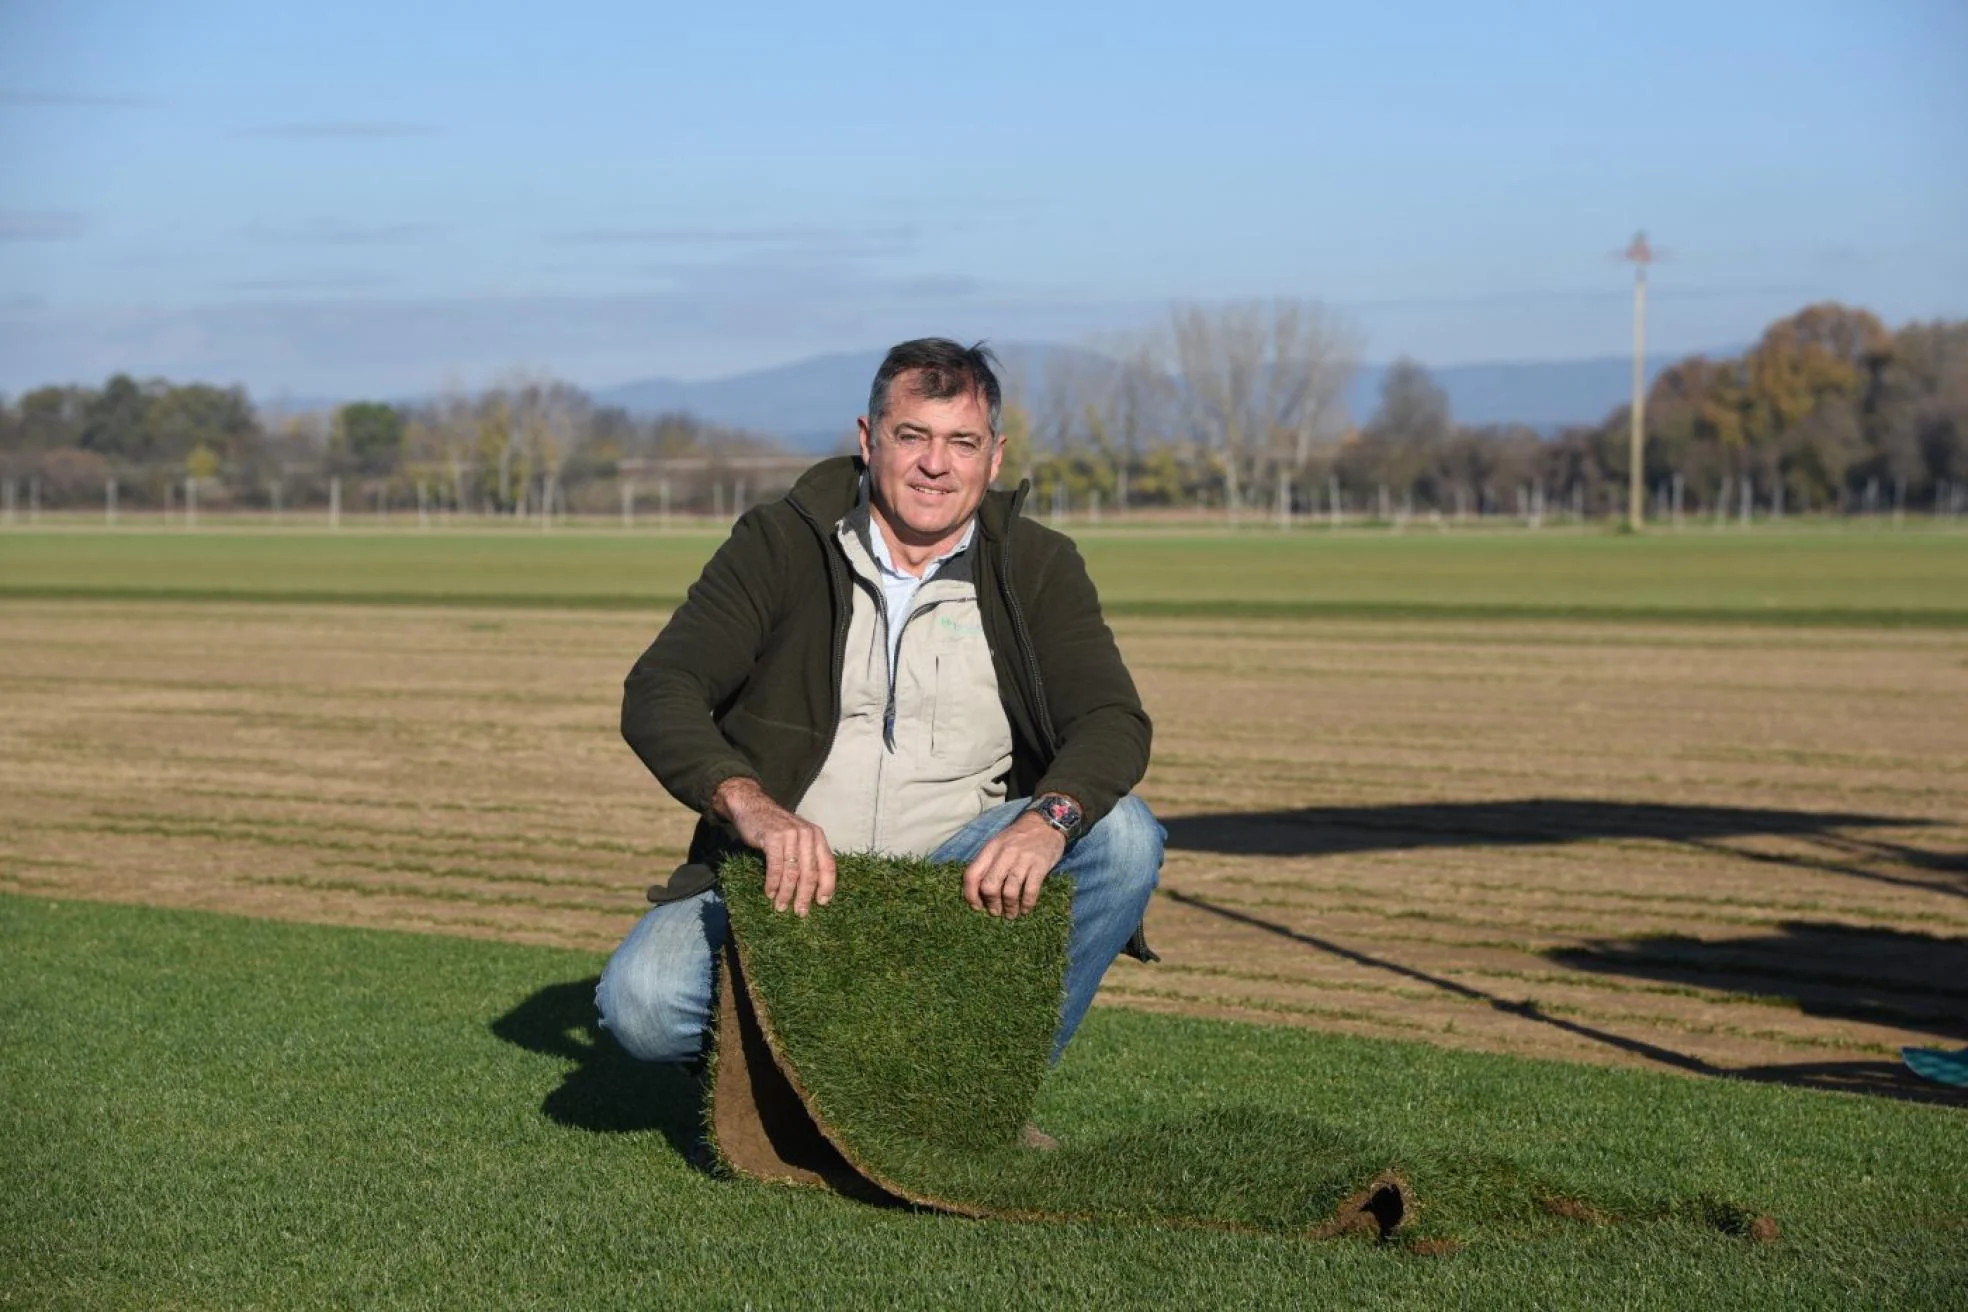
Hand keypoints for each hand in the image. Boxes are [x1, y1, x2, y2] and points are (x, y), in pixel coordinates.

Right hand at [712, 777, 836, 915]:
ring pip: (793, 872)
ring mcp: (790, 835)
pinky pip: (776, 867)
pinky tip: (770, 893)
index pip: (828, 864)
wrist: (752, 806)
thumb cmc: (775, 828)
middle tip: (800, 912)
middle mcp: (807, 834)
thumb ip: (806, 855)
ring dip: (787, 893)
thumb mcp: (797, 837)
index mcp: (817, 836)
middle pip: (811, 872)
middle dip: (806, 895)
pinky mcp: (773, 838)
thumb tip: (812, 888)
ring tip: (781, 907)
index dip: (827, 885)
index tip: (822, 903)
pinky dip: (773, 883)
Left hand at [963, 813, 1066, 918]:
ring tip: (1011, 915)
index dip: (970, 894)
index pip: (972, 874)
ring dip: (1010, 908)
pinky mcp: (1040, 866)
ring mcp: (1022, 860)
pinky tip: (1026, 910)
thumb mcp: (999, 843)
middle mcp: (1004, 854)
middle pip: (989, 886)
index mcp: (991, 849)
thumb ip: (989, 862)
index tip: (976, 906)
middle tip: (996, 912)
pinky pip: (1030, 890)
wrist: (1047, 823)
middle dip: (991, 904)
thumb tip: (979, 890)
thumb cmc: (1020, 837)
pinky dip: (1027, 904)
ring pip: (1009, 891)